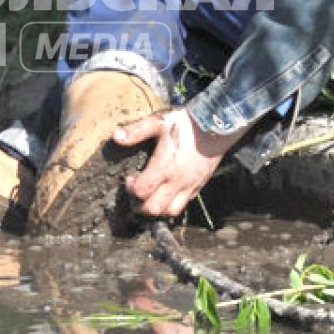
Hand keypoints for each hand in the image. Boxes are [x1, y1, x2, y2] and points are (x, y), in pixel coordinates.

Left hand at [115, 107, 243, 218]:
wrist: (216, 126)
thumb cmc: (186, 123)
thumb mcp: (159, 122)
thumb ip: (136, 130)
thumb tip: (116, 137)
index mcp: (165, 167)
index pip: (142, 192)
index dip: (130, 188)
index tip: (130, 178)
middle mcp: (177, 181)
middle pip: (153, 209)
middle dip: (139, 205)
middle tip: (136, 192)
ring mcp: (190, 186)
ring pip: (170, 211)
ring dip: (156, 208)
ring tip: (150, 195)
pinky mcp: (199, 186)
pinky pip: (184, 204)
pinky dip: (171, 204)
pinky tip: (166, 191)